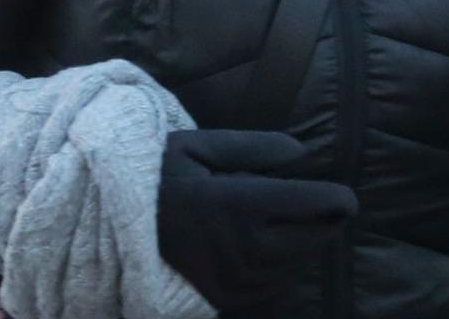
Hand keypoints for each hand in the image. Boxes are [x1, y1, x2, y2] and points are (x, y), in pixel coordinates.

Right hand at [157, 129, 357, 307]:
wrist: (104, 234)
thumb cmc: (153, 181)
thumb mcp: (197, 148)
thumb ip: (253, 147)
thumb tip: (301, 152)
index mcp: (241, 204)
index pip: (318, 205)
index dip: (339, 199)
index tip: (343, 196)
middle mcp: (245, 248)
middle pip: (316, 238)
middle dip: (328, 222)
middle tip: (326, 209)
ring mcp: (236, 280)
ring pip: (297, 264)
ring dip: (304, 246)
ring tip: (291, 227)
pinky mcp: (225, 300)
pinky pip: (272, 287)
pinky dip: (281, 268)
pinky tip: (268, 252)